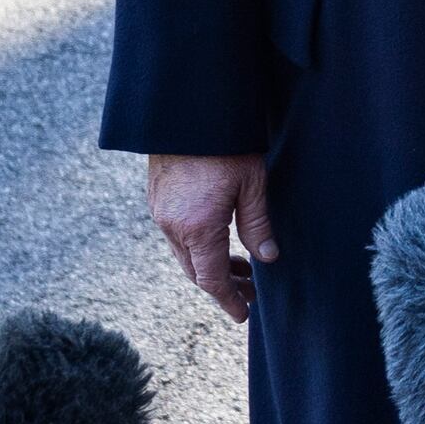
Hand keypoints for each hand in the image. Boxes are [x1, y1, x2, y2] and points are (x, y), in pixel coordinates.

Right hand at [148, 153, 274, 324]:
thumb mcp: (251, 184)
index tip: (243, 313)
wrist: (186, 109)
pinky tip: (218, 239)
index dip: (228, 299)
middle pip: (195, 271)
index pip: (211, 279)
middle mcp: (172, 225)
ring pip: (184, 254)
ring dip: (209, 265)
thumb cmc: (224, 143)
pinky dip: (197, 246)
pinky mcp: (157, 199)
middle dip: (222, 285)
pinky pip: (175, 235)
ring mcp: (160, 212)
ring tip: (241, 265)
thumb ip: (257, 225)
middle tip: (250, 290)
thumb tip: (267, 258)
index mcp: (197, 227)